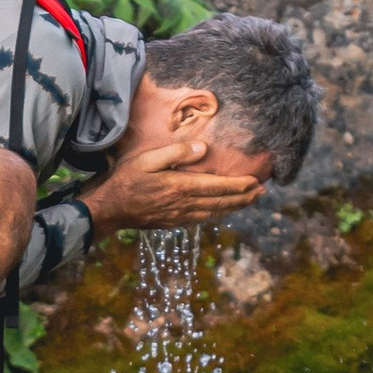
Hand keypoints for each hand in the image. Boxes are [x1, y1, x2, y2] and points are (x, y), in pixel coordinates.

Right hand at [82, 148, 267, 230]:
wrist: (110, 210)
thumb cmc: (125, 180)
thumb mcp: (146, 160)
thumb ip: (175, 153)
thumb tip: (202, 148)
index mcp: (180, 187)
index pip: (218, 186)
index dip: (239, 185)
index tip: (256, 181)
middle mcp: (184, 205)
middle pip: (221, 202)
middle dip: (244, 197)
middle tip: (262, 192)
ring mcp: (180, 216)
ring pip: (215, 213)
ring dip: (235, 207)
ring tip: (250, 201)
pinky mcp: (174, 223)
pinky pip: (203, 219)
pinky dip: (218, 214)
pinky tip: (223, 210)